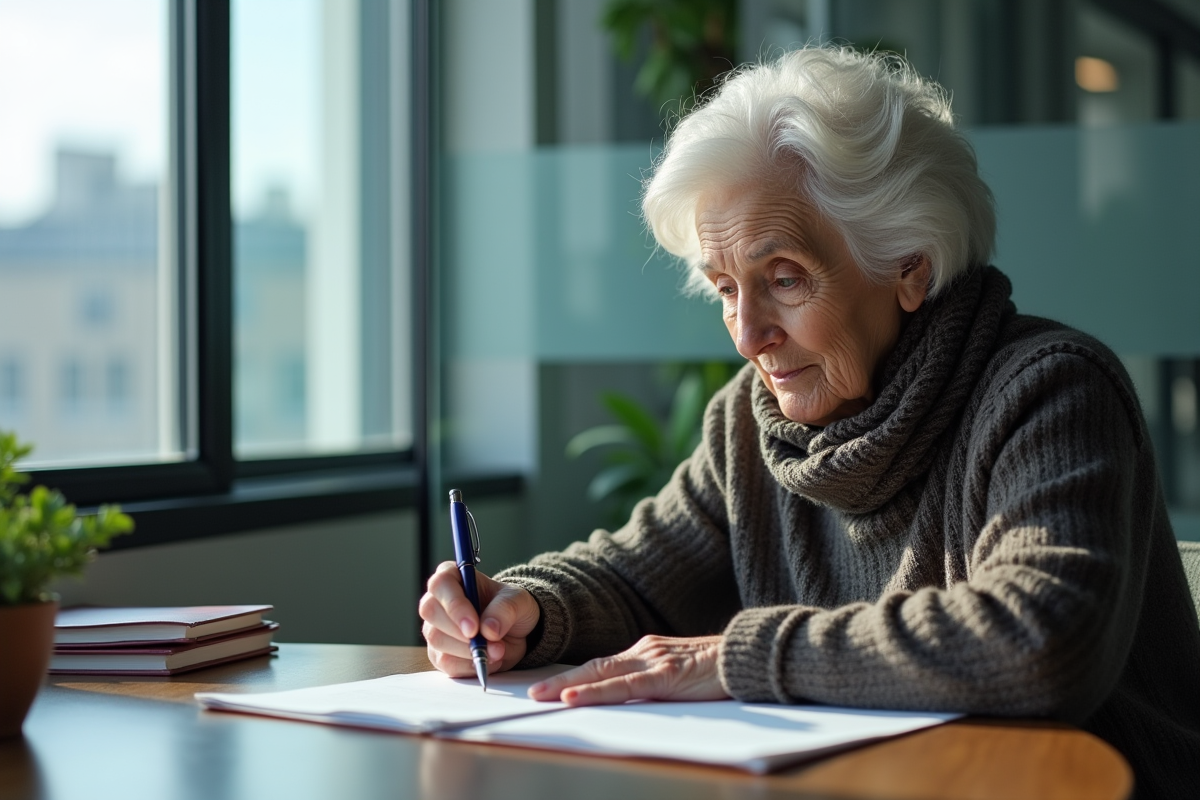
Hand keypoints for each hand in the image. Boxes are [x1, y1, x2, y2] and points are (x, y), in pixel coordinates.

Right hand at [419, 561, 539, 677]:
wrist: (515, 631)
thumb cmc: (510, 607)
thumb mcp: (517, 601)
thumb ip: (504, 610)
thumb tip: (488, 630)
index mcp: (453, 577)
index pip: (440, 585)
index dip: (454, 605)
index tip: (473, 627)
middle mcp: (438, 601)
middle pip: (431, 612)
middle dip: (460, 632)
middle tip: (487, 642)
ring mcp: (435, 627)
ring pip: (437, 640)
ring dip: (468, 651)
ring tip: (497, 650)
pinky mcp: (440, 653)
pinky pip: (445, 663)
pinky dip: (468, 667)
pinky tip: (487, 661)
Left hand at [528, 635, 727, 705]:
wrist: (751, 656)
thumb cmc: (720, 670)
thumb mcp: (681, 675)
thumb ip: (655, 683)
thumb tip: (631, 700)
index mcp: (647, 652)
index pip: (602, 665)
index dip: (573, 676)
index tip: (548, 687)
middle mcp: (645, 651)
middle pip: (593, 667)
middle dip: (559, 680)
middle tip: (531, 692)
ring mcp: (654, 661)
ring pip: (602, 674)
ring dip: (567, 685)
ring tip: (541, 695)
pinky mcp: (666, 676)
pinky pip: (624, 686)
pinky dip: (596, 692)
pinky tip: (574, 697)